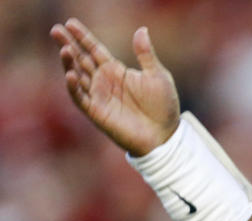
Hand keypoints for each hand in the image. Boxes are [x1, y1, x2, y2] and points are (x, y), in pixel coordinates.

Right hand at [50, 18, 179, 155]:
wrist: (164, 135)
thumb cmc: (163, 106)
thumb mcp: (157, 76)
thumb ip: (146, 54)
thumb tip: (142, 29)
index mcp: (116, 71)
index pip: (94, 50)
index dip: (82, 37)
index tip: (70, 23)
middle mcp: (103, 82)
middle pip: (81, 59)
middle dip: (68, 44)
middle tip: (56, 30)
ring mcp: (99, 97)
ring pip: (77, 76)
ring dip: (69, 63)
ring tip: (65, 49)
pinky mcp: (97, 112)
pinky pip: (81, 98)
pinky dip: (74, 87)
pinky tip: (72, 75)